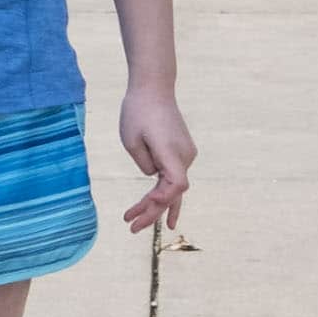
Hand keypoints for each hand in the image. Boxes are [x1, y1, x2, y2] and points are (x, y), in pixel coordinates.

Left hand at [119, 77, 198, 232]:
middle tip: (131, 228)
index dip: (162, 200)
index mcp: (172, 152)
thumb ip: (143, 163)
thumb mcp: (131, 139)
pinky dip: (164, 193)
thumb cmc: (138, 111)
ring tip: (140, 227)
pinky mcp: (182, 151)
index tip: (144, 207)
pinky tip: (165, 213)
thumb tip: (153, 176)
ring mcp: (186, 154)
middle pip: (172, 192)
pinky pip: (173, 177)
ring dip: (157, 206)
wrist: (153, 88)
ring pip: (173, 187)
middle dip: (152, 211)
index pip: (176, 185)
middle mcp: (184, 155)